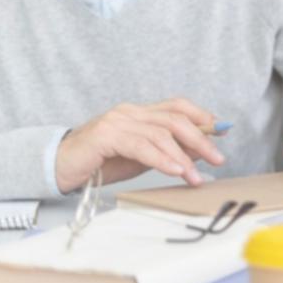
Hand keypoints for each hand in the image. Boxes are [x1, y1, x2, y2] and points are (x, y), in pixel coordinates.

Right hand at [55, 99, 226, 193]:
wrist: (59, 167)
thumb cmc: (101, 163)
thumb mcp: (142, 156)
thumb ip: (169, 149)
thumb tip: (202, 150)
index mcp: (140, 112)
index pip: (178, 106)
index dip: (203, 116)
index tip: (223, 131)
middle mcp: (130, 112)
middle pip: (175, 118)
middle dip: (201, 139)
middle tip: (218, 159)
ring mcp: (117, 121)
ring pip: (161, 133)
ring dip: (184, 156)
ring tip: (195, 176)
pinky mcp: (105, 136)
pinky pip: (141, 146)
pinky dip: (162, 159)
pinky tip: (176, 170)